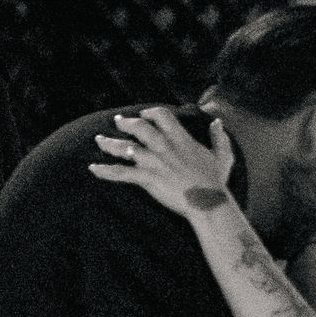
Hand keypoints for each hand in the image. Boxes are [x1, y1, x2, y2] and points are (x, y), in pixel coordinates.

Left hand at [88, 107, 235, 216]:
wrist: (209, 203)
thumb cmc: (216, 182)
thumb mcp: (222, 156)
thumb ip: (219, 138)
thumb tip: (217, 123)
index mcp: (180, 139)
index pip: (161, 115)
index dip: (150, 113)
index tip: (144, 115)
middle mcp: (164, 146)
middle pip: (138, 127)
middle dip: (125, 123)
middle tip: (117, 122)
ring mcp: (154, 162)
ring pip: (124, 147)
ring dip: (109, 143)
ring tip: (99, 140)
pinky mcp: (147, 179)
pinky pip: (121, 173)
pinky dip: (105, 171)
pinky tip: (92, 168)